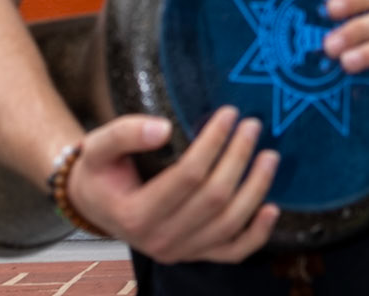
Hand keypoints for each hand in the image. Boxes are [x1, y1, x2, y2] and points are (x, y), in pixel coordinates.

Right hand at [66, 108, 279, 263]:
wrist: (96, 203)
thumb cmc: (100, 170)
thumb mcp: (99, 146)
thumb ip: (125, 133)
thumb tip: (163, 128)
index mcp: (136, 214)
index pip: (187, 176)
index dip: (212, 143)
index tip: (229, 113)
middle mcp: (159, 240)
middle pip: (213, 199)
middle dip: (237, 159)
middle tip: (252, 125)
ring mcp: (180, 252)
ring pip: (228, 226)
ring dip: (254, 190)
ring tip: (269, 155)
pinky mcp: (195, 254)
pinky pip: (231, 252)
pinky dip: (256, 235)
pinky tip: (272, 209)